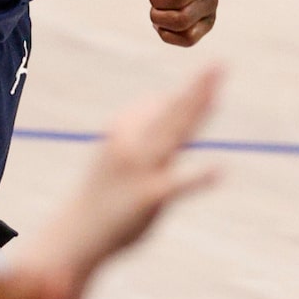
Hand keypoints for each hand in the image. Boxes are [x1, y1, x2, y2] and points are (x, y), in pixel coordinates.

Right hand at [25, 70, 221, 276]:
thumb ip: (143, 129)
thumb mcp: (117, 152)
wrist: (77, 233)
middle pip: (172, 111)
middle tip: (221, 65)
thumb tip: (164, 99)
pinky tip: (220, 169)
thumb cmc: (103, 194)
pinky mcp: (150, 197)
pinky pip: (178, 186)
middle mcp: (132, 142)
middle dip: (196, 88)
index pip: (159, 106)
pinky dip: (199, 179)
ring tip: (219, 93)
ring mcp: (141, 168)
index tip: (183, 112)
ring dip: (197, 111)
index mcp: (123, 129)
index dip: (178, 107)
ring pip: (175, 134)